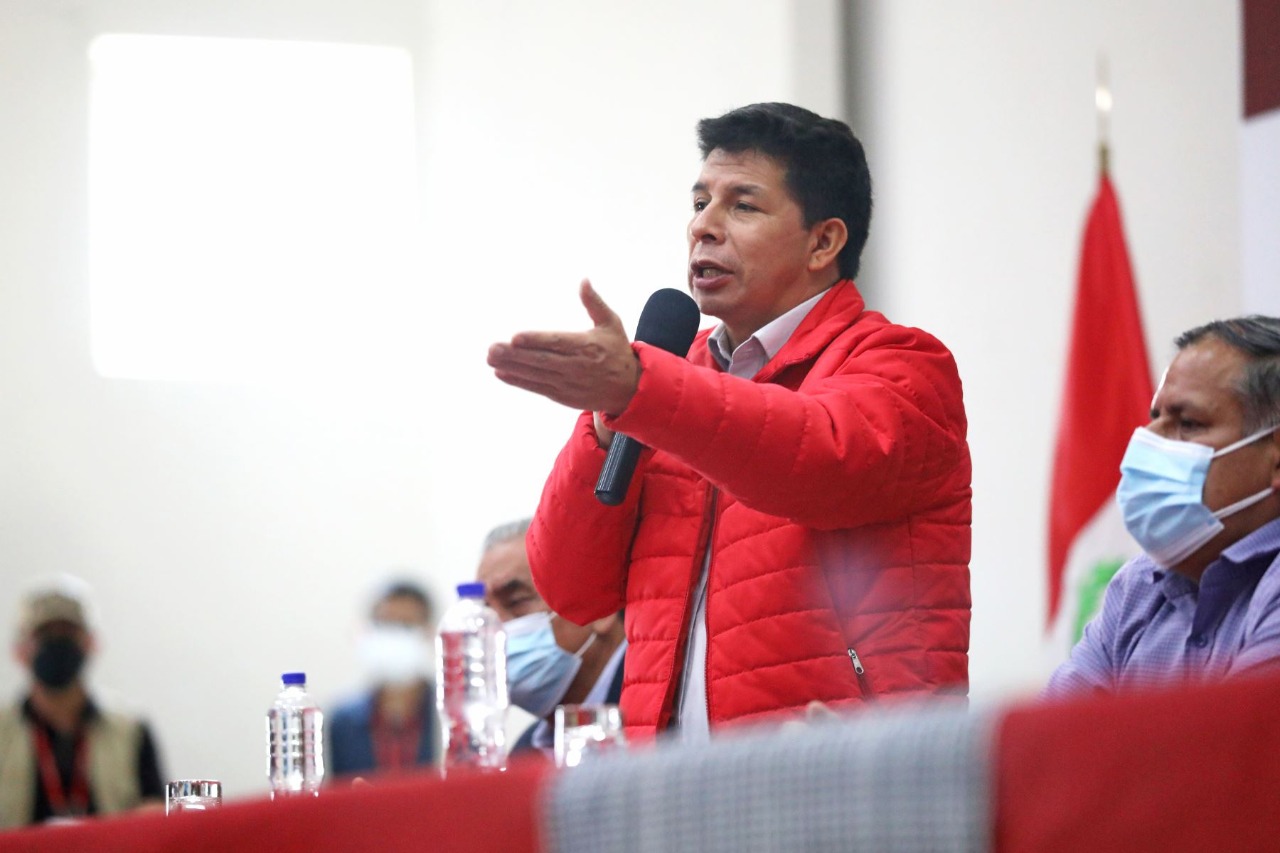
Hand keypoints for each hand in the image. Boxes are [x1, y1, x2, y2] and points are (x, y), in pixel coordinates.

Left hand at [488, 280, 639, 416]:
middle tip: (492, 348)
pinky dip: (518, 381)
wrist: (629, 389)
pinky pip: (537, 388)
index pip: (557, 343)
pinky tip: (501, 372)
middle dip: (515, 355)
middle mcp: (577, 366)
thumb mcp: (611, 323)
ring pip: (536, 375)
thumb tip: (583, 280)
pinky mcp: (563, 396)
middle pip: (541, 360)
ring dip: (511, 367)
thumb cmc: (616, 351)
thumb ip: (594, 303)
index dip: (536, 341)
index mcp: (588, 346)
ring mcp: (569, 383)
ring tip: (490, 358)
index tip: (515, 337)